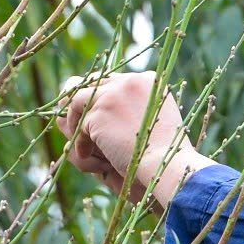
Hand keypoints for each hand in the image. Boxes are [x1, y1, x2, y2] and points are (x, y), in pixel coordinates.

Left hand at [59, 72, 215, 208]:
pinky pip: (79, 125)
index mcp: (149, 80)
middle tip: (76, 123)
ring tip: (80, 141)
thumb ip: (134, 107)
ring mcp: (113, 95)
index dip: (102, 96)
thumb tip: (105, 105)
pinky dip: (80, 141)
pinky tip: (86, 154)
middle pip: (93, 82)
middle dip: (82, 103)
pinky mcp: (100, 113)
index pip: (114, 79)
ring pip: (78, 100)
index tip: (96, 114)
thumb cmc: (165, 152)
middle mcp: (130, 81)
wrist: (167, 164)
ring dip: (76, 122)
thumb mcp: (154, 120)